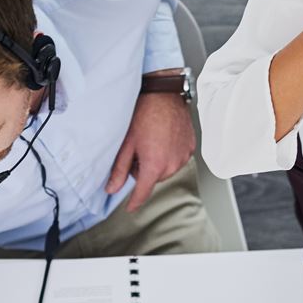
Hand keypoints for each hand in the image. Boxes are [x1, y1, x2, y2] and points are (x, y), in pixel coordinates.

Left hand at [107, 85, 194, 210]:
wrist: (164, 94)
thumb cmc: (144, 113)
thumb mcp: (126, 143)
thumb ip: (119, 170)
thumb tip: (111, 188)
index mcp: (154, 165)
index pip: (143, 193)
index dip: (134, 202)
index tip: (130, 208)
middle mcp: (172, 164)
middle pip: (153, 178)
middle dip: (144, 169)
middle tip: (138, 148)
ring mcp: (183, 156)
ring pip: (165, 169)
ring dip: (157, 161)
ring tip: (151, 140)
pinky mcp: (190, 148)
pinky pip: (176, 159)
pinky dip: (168, 153)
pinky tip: (162, 138)